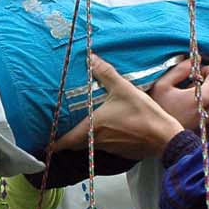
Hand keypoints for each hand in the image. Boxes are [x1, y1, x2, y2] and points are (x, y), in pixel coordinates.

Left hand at [53, 54, 187, 159]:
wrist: (165, 137)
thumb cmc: (143, 114)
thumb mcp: (123, 89)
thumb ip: (105, 73)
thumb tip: (91, 57)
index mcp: (92, 127)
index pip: (65, 141)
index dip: (52, 144)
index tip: (43, 145)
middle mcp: (97, 141)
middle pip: (76, 144)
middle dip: (66, 140)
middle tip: (59, 133)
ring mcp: (109, 148)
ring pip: (90, 145)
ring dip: (84, 138)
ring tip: (81, 127)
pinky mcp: (121, 151)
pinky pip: (105, 146)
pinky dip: (101, 139)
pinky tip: (107, 130)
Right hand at [149, 58, 208, 131]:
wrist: (156, 140)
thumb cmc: (157, 112)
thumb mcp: (162, 85)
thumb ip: (181, 69)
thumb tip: (195, 61)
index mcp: (204, 98)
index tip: (195, 74)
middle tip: (193, 83)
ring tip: (188, 96)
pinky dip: (206, 103)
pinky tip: (188, 107)